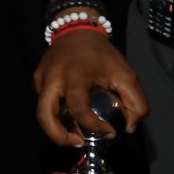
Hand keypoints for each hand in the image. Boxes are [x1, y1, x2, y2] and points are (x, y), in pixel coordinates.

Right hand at [34, 29, 148, 145]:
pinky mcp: (37, 79)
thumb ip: (136, 103)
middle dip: (59, 136)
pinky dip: (56, 115)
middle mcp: (52, 77)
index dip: (93, 126)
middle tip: (79, 143)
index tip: (109, 132)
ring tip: (76, 134)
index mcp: (75, 75)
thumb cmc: (102, 54)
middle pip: (44, 115)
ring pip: (42, 112)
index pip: (78, 108)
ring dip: (57, 128)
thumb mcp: (126, 75)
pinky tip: (71, 116)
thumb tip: (128, 127)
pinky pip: (44, 103)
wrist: (77, 30)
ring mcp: (41, 79)